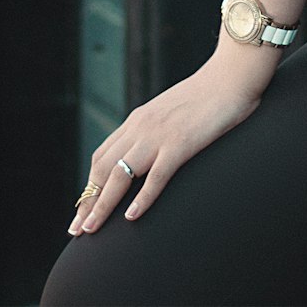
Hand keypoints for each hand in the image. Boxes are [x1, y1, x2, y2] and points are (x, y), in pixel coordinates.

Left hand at [68, 50, 270, 232]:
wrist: (230, 76)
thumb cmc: (207, 95)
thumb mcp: (170, 111)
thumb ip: (154, 129)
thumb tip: (146, 153)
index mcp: (138, 119)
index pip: (102, 156)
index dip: (89, 185)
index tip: (81, 209)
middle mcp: (141, 126)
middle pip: (103, 168)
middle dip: (87, 201)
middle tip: (76, 229)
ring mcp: (159, 135)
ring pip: (120, 175)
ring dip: (102, 205)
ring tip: (90, 229)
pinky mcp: (181, 144)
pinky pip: (156, 176)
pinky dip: (141, 198)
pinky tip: (132, 217)